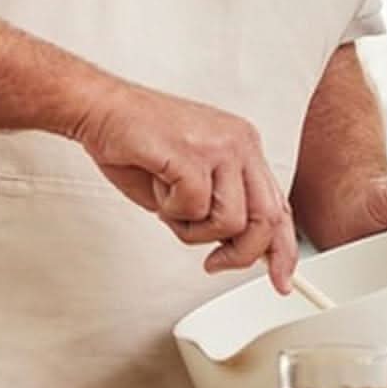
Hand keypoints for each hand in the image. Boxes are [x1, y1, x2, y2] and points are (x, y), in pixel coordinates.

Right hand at [71, 77, 297, 292]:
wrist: (103, 109)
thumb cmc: (140, 147)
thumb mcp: (193, 181)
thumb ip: (219, 209)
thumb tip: (239, 250)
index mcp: (246, 150)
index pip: (279, 206)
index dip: (283, 247)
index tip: (281, 279)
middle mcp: (242, 145)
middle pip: (267, 218)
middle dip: (242, 254)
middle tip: (214, 264)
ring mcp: (221, 147)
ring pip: (230, 220)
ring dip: (194, 230)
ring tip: (170, 205)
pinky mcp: (194, 153)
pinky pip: (194, 207)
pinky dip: (170, 210)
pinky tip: (158, 186)